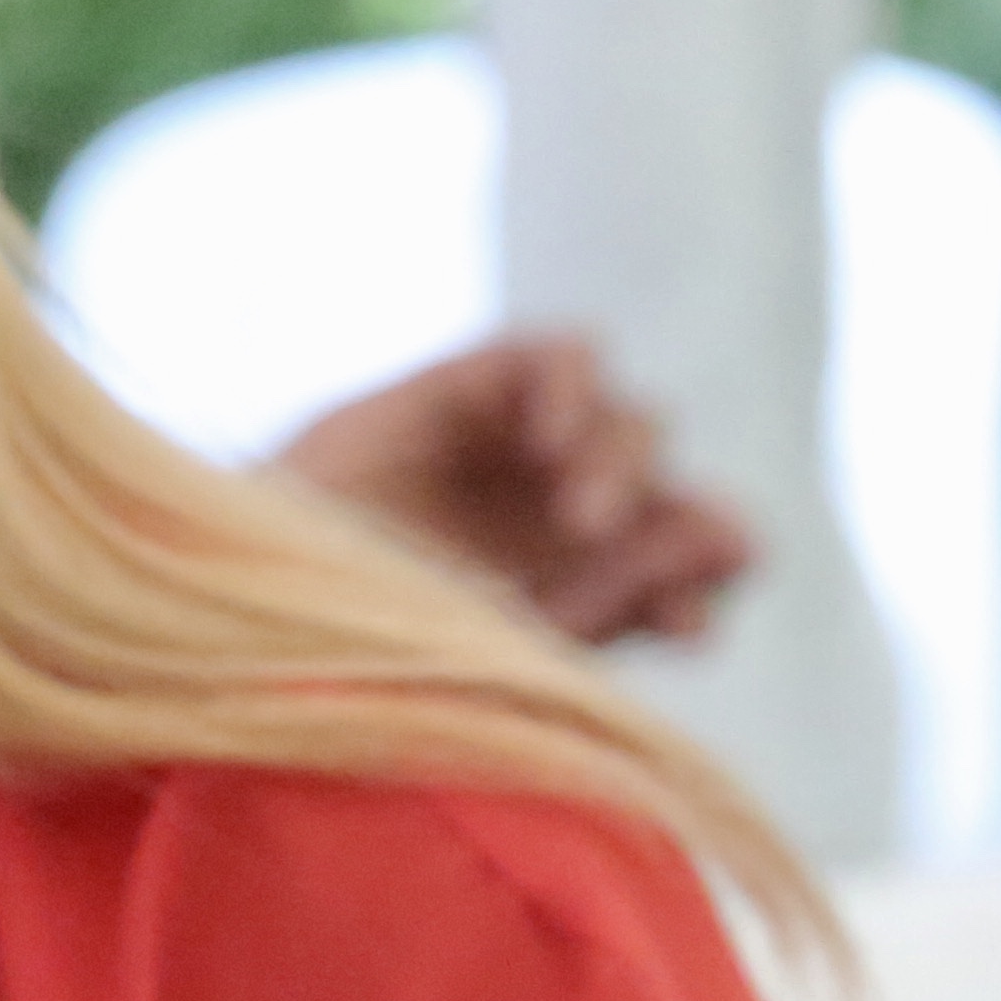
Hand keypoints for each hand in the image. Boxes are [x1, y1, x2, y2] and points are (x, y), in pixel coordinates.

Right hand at [272, 332, 757, 646]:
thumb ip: (631, 586)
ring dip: (620, 461)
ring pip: (630, 417)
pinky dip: (572, 386)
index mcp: (592, 579)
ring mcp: (516, 446)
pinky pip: (563, 353)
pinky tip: (543, 442)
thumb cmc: (379, 648)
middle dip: (658, 516)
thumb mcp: (518, 638)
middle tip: (593, 545)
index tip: (676, 632)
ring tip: (572, 511)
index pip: (698, 553)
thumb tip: (741, 533)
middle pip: (669, 482)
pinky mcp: (466, 386)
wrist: (259, 604)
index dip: (704, 576)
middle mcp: (564, 509)